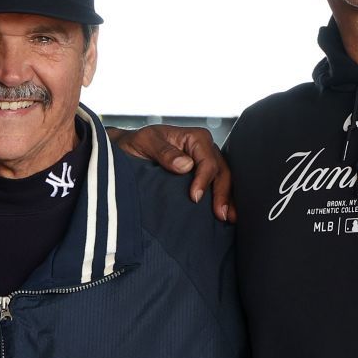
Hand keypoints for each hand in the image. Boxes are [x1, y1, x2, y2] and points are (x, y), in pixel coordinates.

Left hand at [110, 124, 233, 221]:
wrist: (129, 150)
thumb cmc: (138, 144)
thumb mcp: (146, 142)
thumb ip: (164, 152)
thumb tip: (185, 165)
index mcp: (195, 138)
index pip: (208, 161)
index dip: (204, 180)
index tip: (195, 197)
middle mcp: (204, 149)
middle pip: (221, 172)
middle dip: (223, 194)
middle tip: (220, 214)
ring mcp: (205, 163)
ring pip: (223, 181)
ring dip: (227, 200)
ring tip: (229, 218)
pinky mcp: (201, 176)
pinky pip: (216, 186)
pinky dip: (222, 199)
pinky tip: (223, 214)